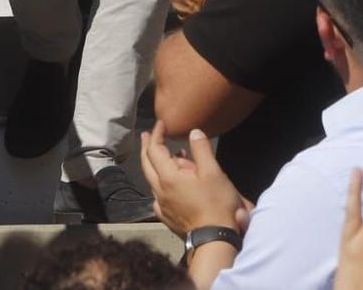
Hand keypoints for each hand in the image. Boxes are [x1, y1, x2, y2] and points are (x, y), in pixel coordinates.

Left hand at [139, 123, 248, 237]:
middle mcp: (160, 190)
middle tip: (146, 135)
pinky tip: (168, 185)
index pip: (155, 149)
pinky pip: (158, 196)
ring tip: (166, 156)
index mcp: (168, 177)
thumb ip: (201, 150)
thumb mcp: (213, 172)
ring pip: (152, 180)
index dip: (156, 134)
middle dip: (146, 147)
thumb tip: (193, 131)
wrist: (214, 239)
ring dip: (155, 165)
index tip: (161, 123)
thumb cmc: (216, 204)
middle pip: (146, 164)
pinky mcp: (167, 217)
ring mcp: (162, 206)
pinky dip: (161, 184)